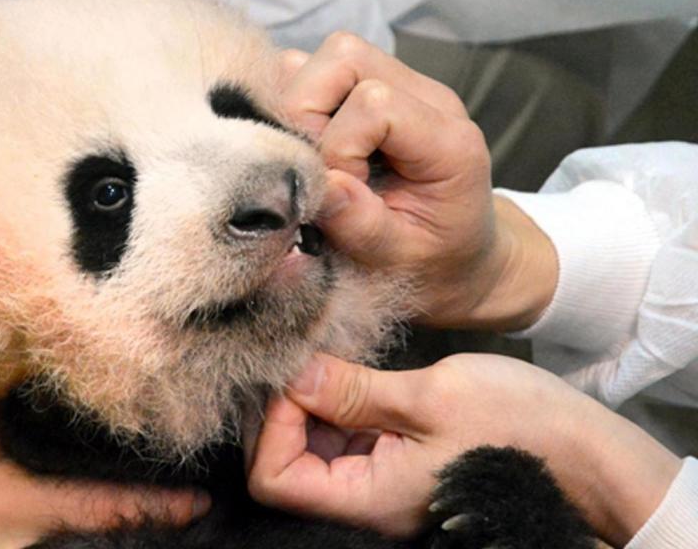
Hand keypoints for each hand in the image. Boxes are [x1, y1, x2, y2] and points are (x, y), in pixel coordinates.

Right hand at [0, 362, 209, 547]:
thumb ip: (39, 362)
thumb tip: (107, 344)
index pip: (92, 509)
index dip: (150, 507)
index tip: (197, 502)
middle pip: (83, 544)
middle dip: (133, 529)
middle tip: (188, 508)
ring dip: (103, 534)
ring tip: (157, 511)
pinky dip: (72, 532)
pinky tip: (104, 516)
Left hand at [246, 353, 680, 545]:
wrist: (583, 451)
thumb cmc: (519, 426)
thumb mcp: (430, 396)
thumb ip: (353, 390)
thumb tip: (292, 374)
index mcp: (369, 496)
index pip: (273, 478)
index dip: (272, 425)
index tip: (299, 378)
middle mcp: (366, 499)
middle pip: (286, 462)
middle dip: (289, 407)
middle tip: (310, 357)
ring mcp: (381, 482)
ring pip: (314, 448)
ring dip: (316, 402)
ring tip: (336, 359)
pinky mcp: (396, 462)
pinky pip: (346, 440)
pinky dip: (342, 405)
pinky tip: (358, 374)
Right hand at [277, 34, 556, 330]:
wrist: (462, 255)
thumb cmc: (433, 262)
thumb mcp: (400, 259)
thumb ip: (362, 224)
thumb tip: (318, 183)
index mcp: (448, 141)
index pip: (374, 105)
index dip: (339, 148)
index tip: (339, 194)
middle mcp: (428, 97)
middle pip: (345, 56)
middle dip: (305, 110)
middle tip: (312, 166)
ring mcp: (403, 85)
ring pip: (329, 54)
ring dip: (302, 103)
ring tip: (313, 155)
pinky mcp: (377, 86)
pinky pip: (322, 67)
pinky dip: (302, 101)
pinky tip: (312, 144)